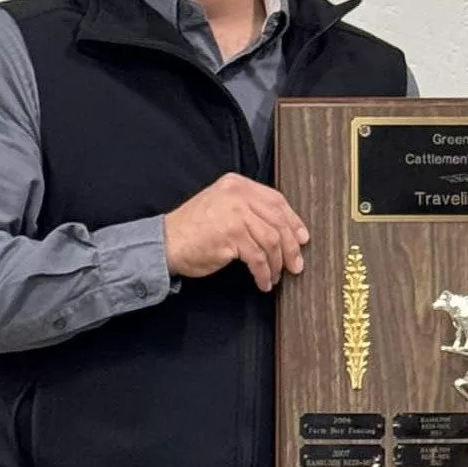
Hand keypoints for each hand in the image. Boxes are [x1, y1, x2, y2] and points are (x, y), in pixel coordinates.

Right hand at [163, 173, 309, 291]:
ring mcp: (234, 215)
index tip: (302, 238)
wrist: (165, 243)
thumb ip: (250, 209)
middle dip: (291, 247)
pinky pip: (258, 258)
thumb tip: (289, 230)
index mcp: (238, 184)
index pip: (276, 201)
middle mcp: (238, 195)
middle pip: (278, 221)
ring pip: (271, 241)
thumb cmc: (195, 229)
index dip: (293, 221)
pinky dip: (264, 272)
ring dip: (277, 263)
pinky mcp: (231, 236)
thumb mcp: (223, 206)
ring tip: (276, 275)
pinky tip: (264, 281)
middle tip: (296, 265)